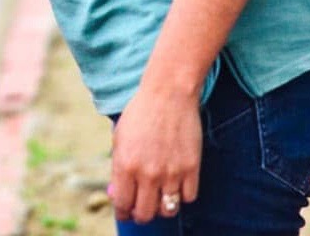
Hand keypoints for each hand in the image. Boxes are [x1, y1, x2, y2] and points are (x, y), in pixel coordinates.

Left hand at [108, 84, 201, 222]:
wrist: (168, 95)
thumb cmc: (140, 114)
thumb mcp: (119, 139)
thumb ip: (118, 169)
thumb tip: (117, 196)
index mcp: (125, 164)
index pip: (122, 203)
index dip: (122, 211)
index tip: (124, 212)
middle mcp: (147, 172)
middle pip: (145, 213)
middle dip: (140, 215)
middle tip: (141, 210)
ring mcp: (171, 172)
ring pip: (168, 210)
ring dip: (162, 208)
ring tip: (158, 199)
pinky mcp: (191, 169)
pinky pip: (188, 198)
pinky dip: (181, 196)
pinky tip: (175, 186)